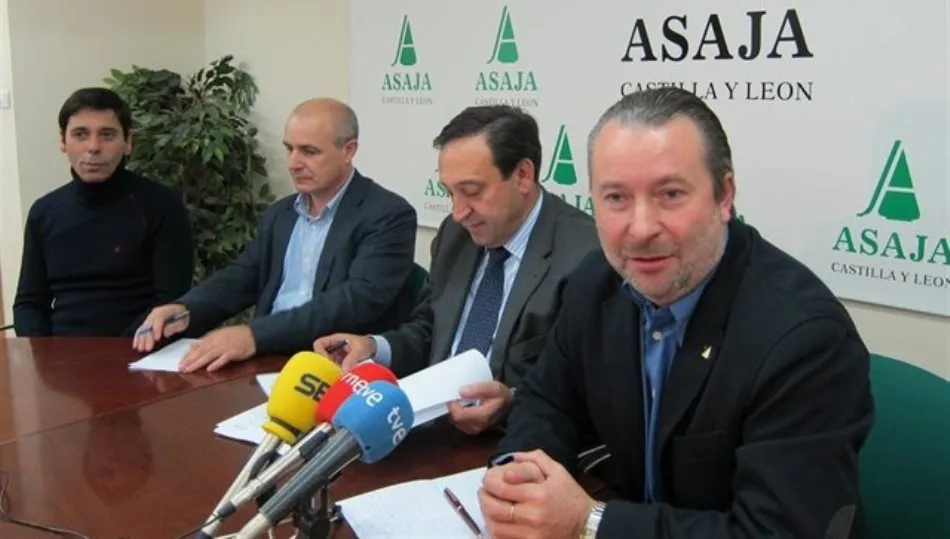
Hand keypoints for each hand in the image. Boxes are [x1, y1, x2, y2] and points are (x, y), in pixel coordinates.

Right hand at [132, 304, 188, 351]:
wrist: (179, 310)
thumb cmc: (182, 316)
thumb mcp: (183, 321)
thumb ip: (175, 326)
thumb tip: (165, 332)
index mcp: (164, 311)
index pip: (159, 319)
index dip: (157, 329)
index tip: (157, 339)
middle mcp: (155, 314)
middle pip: (149, 325)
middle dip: (148, 337)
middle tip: (148, 348)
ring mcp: (150, 318)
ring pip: (144, 328)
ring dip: (141, 339)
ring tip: (141, 349)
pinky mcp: (148, 323)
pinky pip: (141, 330)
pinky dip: (138, 337)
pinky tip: (136, 345)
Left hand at [179, 325, 256, 372]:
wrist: (253, 334)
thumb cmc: (236, 335)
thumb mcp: (219, 334)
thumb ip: (206, 340)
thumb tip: (193, 346)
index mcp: (213, 337)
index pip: (197, 346)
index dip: (188, 354)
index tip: (180, 361)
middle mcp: (217, 341)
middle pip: (201, 351)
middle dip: (189, 360)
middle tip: (180, 368)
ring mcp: (225, 347)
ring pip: (209, 356)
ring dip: (198, 363)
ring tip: (189, 370)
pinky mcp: (234, 353)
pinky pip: (223, 359)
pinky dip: (216, 364)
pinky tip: (209, 369)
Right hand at [313, 333, 374, 371]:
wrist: (374, 350)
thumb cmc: (366, 344)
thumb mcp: (360, 349)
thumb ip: (352, 358)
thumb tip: (344, 371)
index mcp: (334, 340)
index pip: (319, 344)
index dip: (320, 352)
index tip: (328, 361)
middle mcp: (332, 349)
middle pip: (320, 357)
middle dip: (326, 365)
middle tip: (334, 372)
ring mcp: (334, 357)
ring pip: (326, 365)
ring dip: (331, 371)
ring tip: (340, 375)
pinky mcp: (338, 365)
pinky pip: (333, 370)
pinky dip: (336, 374)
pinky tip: (342, 378)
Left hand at [447, 381, 513, 434]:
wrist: (507, 405)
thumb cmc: (500, 396)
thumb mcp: (494, 387)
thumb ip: (479, 388)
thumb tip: (461, 391)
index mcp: (483, 416)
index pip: (460, 415)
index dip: (453, 405)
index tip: (454, 395)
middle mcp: (478, 426)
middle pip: (457, 419)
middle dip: (454, 407)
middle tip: (457, 397)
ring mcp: (474, 430)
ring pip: (456, 421)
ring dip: (456, 411)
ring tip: (462, 401)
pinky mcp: (472, 430)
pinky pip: (458, 423)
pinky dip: (458, 415)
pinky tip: (464, 407)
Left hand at [478, 450, 594, 538]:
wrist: (587, 524)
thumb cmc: (571, 496)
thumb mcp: (558, 471)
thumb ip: (536, 458)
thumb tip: (513, 456)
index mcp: (538, 494)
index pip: (502, 487)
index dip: (489, 482)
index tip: (487, 479)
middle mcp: (532, 515)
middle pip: (494, 508)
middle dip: (484, 498)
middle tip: (483, 492)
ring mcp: (530, 534)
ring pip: (496, 526)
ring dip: (486, 515)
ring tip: (487, 507)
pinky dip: (495, 531)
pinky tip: (496, 522)